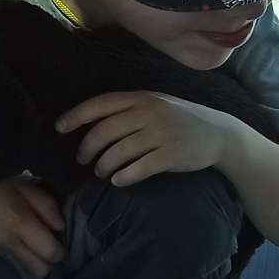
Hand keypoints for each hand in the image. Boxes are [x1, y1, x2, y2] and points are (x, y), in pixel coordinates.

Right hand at [0, 178, 65, 278]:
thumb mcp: (22, 185)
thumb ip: (45, 204)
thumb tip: (60, 226)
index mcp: (21, 222)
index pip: (51, 251)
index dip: (59, 248)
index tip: (57, 236)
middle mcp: (12, 242)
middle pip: (41, 270)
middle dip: (49, 259)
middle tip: (47, 243)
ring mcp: (2, 250)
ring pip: (30, 271)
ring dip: (37, 261)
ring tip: (36, 245)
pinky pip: (17, 265)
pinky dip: (25, 260)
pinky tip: (23, 245)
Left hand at [56, 92, 240, 186]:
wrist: (219, 133)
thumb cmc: (178, 119)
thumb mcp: (155, 104)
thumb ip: (127, 109)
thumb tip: (90, 124)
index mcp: (141, 97)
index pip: (101, 104)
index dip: (77, 115)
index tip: (59, 128)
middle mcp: (149, 112)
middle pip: (105, 131)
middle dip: (87, 149)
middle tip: (83, 160)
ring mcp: (162, 133)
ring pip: (119, 152)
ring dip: (103, 166)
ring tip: (101, 173)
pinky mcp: (172, 155)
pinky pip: (139, 168)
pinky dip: (124, 177)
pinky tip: (118, 181)